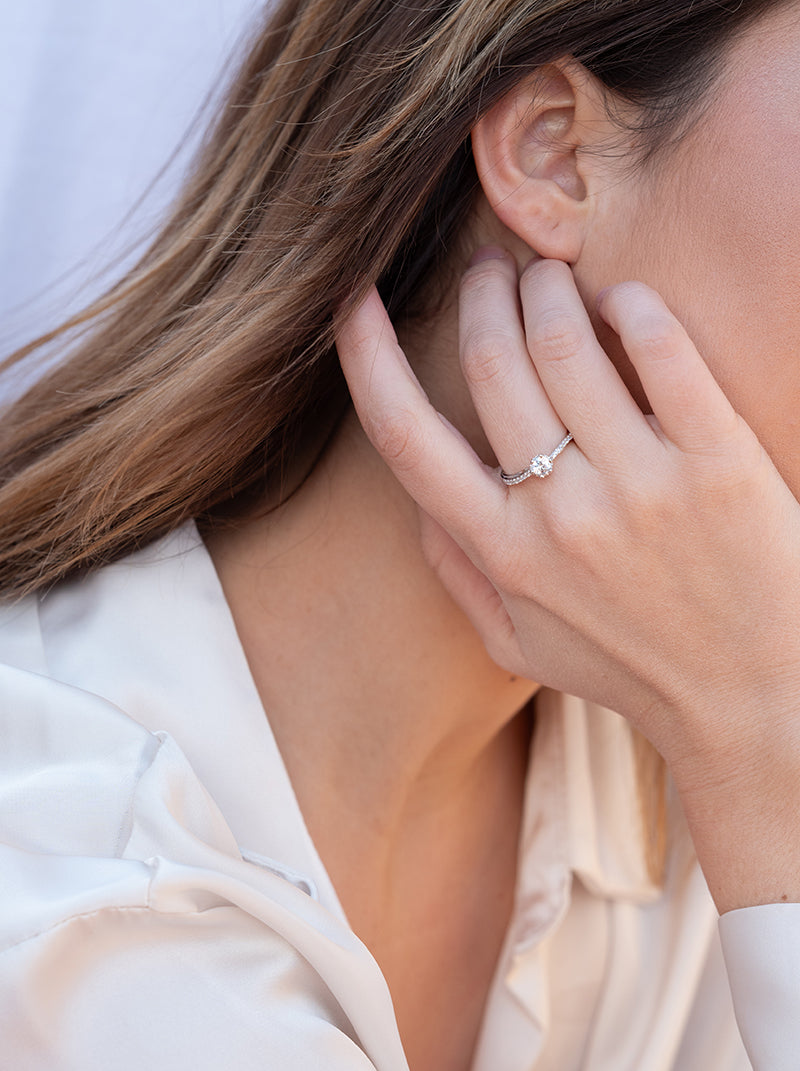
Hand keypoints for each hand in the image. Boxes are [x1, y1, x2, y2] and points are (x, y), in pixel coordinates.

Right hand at [336, 252, 799, 909]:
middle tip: (489, 272)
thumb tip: (415, 502)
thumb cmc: (633, 671)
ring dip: (547, 288)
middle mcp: (560, 514)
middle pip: (491, 362)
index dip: (365, 357)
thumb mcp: (520, 645)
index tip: (353, 302)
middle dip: (479, 294)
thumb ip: (457, 574)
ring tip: (551, 279)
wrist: (755, 703)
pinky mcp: (718, 462)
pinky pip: (662, 350)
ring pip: (565, 341)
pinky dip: (632, 305)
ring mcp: (640, 486)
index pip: (405, 437)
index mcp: (503, 553)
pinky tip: (624, 301)